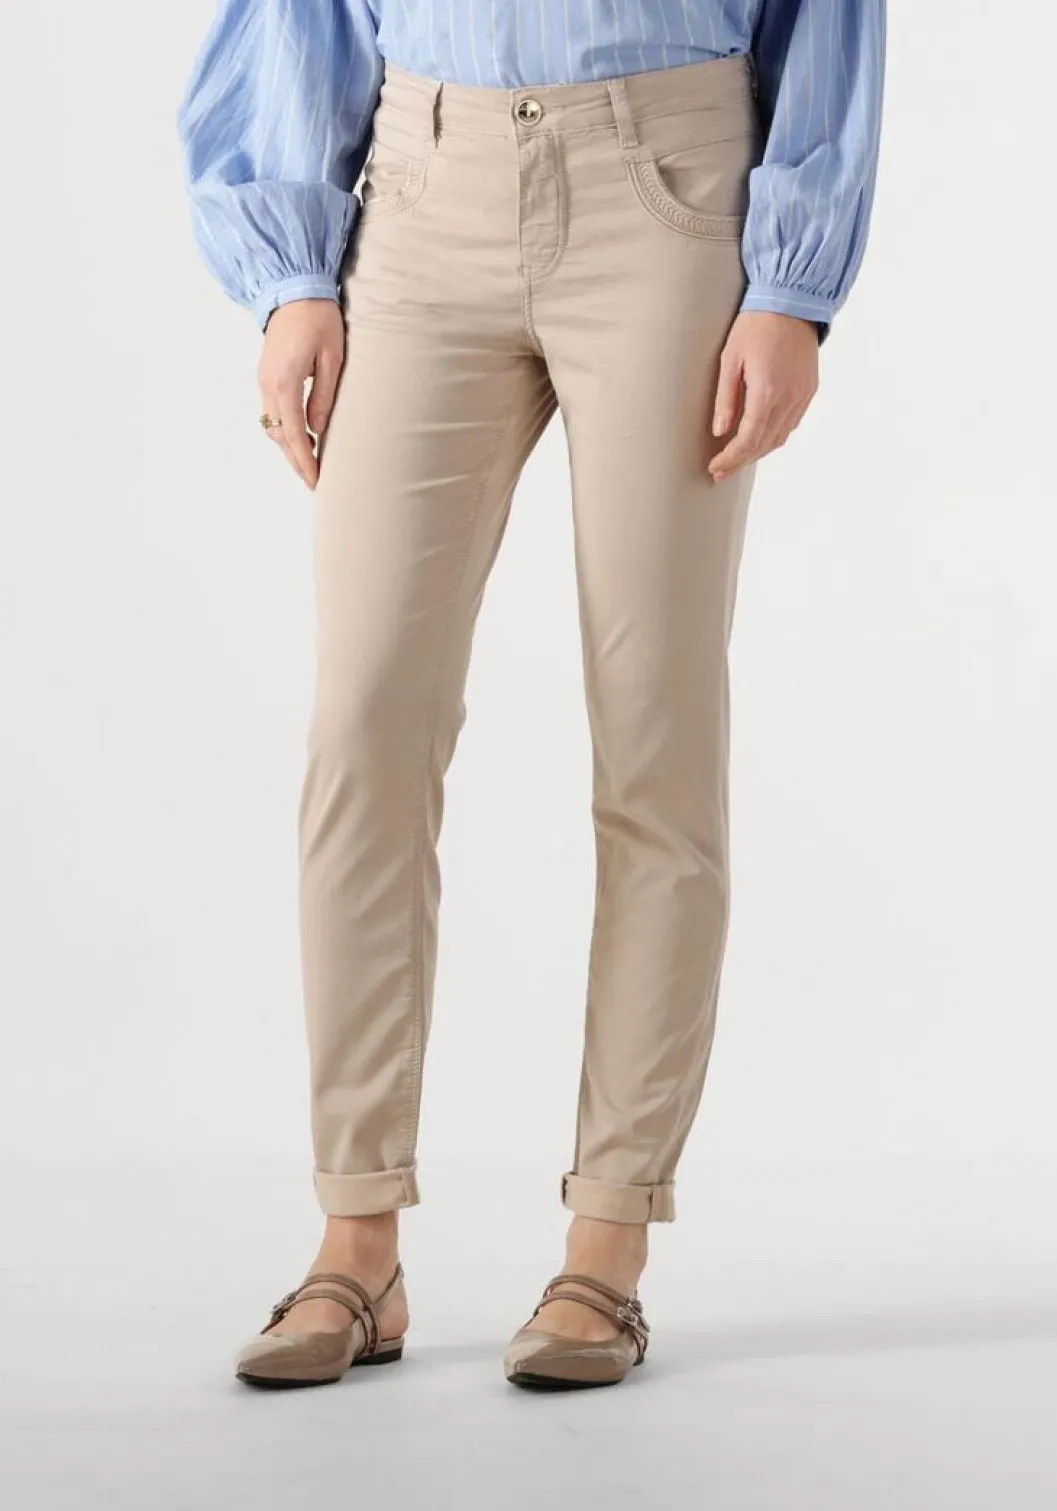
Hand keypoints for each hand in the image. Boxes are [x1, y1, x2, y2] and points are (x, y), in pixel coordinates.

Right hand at [258, 299, 345, 488]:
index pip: (293, 434)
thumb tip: (318, 430)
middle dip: (295, 461)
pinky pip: (272, 412)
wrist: (294, 289)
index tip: (316, 480)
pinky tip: (301, 437)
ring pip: (272, 426)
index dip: (304, 460)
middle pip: (278, 436)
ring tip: (309, 463)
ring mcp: (264, 380)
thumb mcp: (332, 358)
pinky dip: (284, 430)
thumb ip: (324, 396)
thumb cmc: (318, 319)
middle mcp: (268, 384)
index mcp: (284, 382)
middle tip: (314, 481)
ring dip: (289, 447)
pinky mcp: (266, 375)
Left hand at [710, 312, 819, 483]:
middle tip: (720, 471)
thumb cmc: (755, 324)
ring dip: (758, 452)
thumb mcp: (730, 359)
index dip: (731, 458)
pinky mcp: (809, 390)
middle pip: (764, 444)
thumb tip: (719, 431)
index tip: (714, 468)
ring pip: (780, 438)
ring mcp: (802, 395)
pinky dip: (774, 436)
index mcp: (767, 391)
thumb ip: (725, 398)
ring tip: (736, 459)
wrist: (792, 300)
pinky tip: (759, 439)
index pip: (748, 440)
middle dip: (741, 461)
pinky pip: (791, 423)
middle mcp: (789, 398)